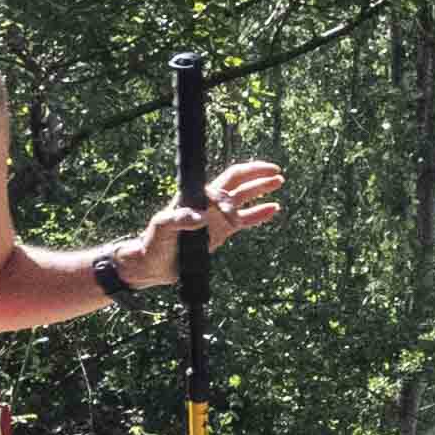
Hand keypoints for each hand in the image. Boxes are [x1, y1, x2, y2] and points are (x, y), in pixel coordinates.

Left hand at [120, 157, 284, 287]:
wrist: (155, 263)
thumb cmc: (155, 242)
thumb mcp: (162, 227)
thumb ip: (179, 219)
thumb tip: (201, 217)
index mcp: (196, 197)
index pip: (221, 186)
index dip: (234, 192)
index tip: (236, 213)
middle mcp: (209, 203)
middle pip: (237, 182)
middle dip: (256, 174)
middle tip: (276, 171)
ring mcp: (217, 217)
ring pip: (244, 199)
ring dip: (261, 189)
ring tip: (279, 182)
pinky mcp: (222, 232)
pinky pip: (245, 220)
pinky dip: (260, 214)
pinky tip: (274, 208)